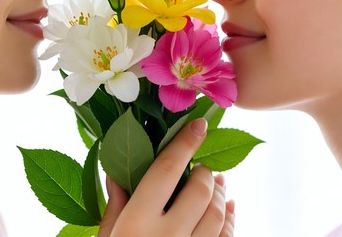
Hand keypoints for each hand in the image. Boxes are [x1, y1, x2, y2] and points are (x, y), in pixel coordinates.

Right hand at [98, 118, 234, 235]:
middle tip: (203, 168)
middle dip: (205, 172)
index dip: (184, 142)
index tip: (199, 123)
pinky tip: (230, 209)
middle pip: (200, 190)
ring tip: (217, 184)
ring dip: (222, 193)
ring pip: (220, 214)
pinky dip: (233, 220)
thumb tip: (116, 169)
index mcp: (136, 224)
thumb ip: (114, 205)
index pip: (166, 170)